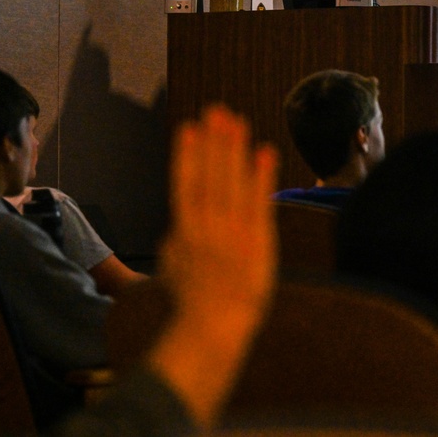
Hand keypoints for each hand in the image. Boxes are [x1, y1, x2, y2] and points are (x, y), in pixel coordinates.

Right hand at [149, 104, 278, 426]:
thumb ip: (176, 240)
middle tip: (217, 110)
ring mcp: (231, 233)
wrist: (213, 328)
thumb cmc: (192, 303)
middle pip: (209, 176)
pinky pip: (259, 201)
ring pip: (231, 183)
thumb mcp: (172, 268)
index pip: (184, 184)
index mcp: (183, 231)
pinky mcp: (256, 241)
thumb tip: (177, 223)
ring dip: (233, 150)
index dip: (186, 154)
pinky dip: (261, 175)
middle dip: (213, 142)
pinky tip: (265, 150)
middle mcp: (205, 227)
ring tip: (237, 120)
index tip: (188, 126)